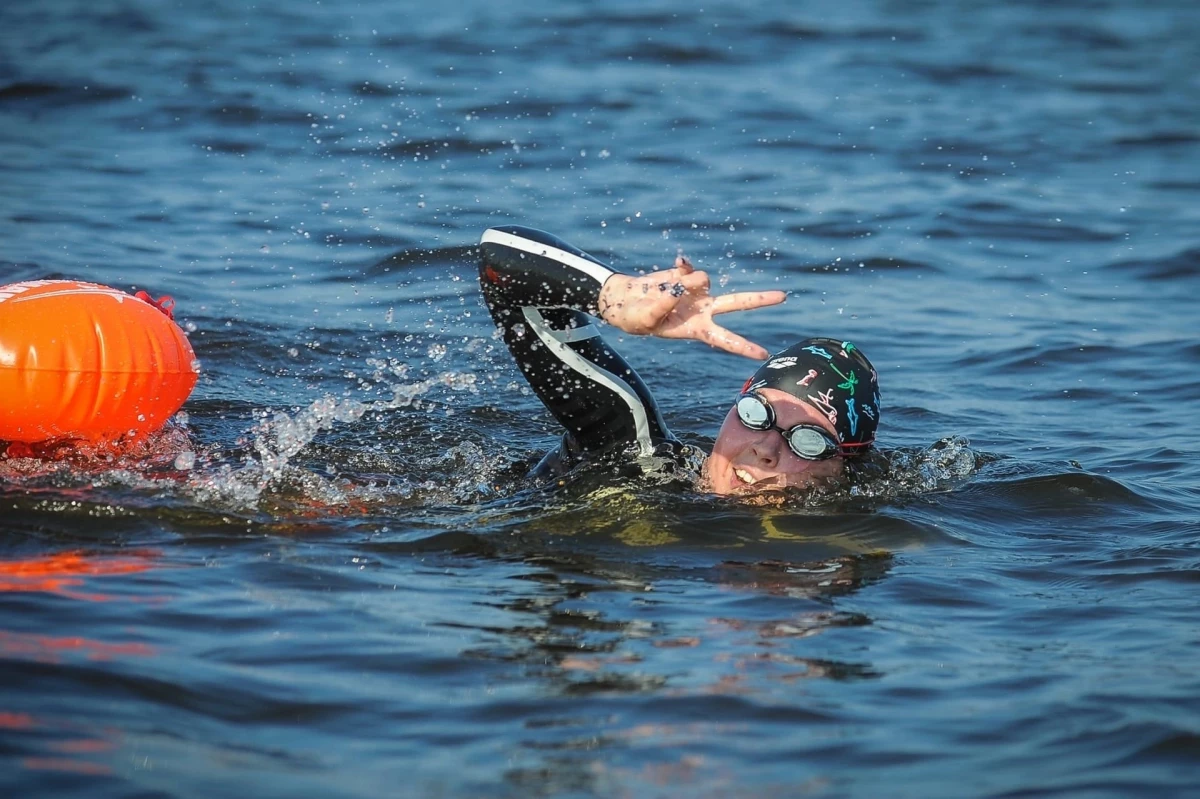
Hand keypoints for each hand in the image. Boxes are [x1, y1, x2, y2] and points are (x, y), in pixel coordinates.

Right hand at [597, 255, 785, 359]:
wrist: (625, 301)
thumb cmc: (635, 319)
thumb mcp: (645, 320)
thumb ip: (661, 307)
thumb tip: (679, 290)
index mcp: (697, 329)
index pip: (725, 339)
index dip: (743, 347)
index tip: (763, 355)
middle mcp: (703, 309)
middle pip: (737, 303)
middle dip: (760, 300)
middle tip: (784, 297)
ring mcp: (697, 291)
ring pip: (704, 279)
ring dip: (689, 282)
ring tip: (667, 290)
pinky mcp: (686, 275)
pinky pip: (690, 267)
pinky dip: (683, 266)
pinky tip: (677, 262)